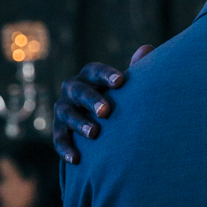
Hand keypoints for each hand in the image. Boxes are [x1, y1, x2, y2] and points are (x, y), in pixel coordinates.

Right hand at [51, 46, 152, 163]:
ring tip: (95, 134)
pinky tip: (77, 159)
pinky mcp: (59, 130)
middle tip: (106, 111)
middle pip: (78, 91)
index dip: (105, 75)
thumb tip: (148, 47)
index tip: (120, 82)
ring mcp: (63, 110)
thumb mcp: (123, 88)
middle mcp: (72, 90)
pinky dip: (66, 149)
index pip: (94, 71)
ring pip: (67, 114)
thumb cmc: (116, 100)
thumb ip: (135, 69)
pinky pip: (59, 139)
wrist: (98, 124)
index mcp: (88, 77)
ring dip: (79, 123)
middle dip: (91, 100)